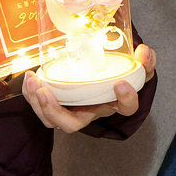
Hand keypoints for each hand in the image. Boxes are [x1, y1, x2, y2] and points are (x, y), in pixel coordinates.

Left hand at [23, 44, 155, 132]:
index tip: (121, 84)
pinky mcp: (58, 102)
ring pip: (52, 119)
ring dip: (37, 104)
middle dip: (55, 111)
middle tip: (45, 91)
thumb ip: (145, 62)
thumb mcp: (138, 68)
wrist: (106, 75)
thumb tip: (144, 52)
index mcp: (116, 104)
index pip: (126, 108)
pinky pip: (42, 108)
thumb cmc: (120, 75)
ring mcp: (74, 109)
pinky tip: (30, 79)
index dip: (125, 99)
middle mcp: (92, 111)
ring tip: (33, 82)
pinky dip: (32, 95)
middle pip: (72, 124)